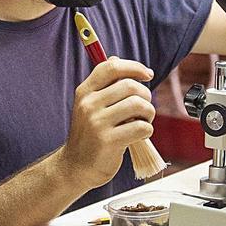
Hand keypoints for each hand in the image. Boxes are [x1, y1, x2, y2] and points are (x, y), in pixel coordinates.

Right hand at [62, 57, 155, 187]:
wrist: (75, 167)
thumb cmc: (89, 135)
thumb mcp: (89, 106)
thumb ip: (103, 84)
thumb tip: (116, 59)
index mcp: (84, 92)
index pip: (111, 67)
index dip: (134, 67)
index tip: (147, 74)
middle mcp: (89, 104)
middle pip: (130, 85)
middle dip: (146, 95)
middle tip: (145, 108)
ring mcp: (97, 123)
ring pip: (139, 105)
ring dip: (149, 113)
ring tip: (143, 121)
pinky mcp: (108, 141)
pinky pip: (141, 127)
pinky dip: (147, 130)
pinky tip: (140, 135)